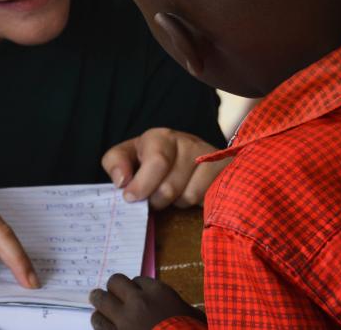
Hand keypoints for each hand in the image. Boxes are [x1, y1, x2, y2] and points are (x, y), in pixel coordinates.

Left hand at [89, 274, 204, 329]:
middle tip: (112, 293)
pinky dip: (100, 321)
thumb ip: (179, 307)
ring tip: (101, 307)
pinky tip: (103, 322)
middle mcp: (137, 302)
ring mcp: (123, 320)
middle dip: (114, 288)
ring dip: (102, 304)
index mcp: (158, 293)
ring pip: (101, 301)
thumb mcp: (194, 316)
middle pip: (115, 282)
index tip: (138, 295)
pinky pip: (98, 323)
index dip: (137, 288)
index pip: (138, 279)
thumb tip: (177, 309)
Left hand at [102, 128, 225, 208]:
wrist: (191, 154)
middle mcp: (187, 143)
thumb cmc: (153, 158)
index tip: (130, 197)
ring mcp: (209, 157)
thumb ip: (115, 162)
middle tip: (152, 198)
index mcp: (160, 137)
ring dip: (175, 202)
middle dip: (155, 200)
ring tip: (173, 192)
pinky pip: (206, 200)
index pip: (156, 161)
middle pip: (169, 187)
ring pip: (187, 197)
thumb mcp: (129, 155)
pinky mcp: (225, 172)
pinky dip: (194, 204)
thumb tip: (121, 180)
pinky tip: (190, 193)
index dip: (141, 184)